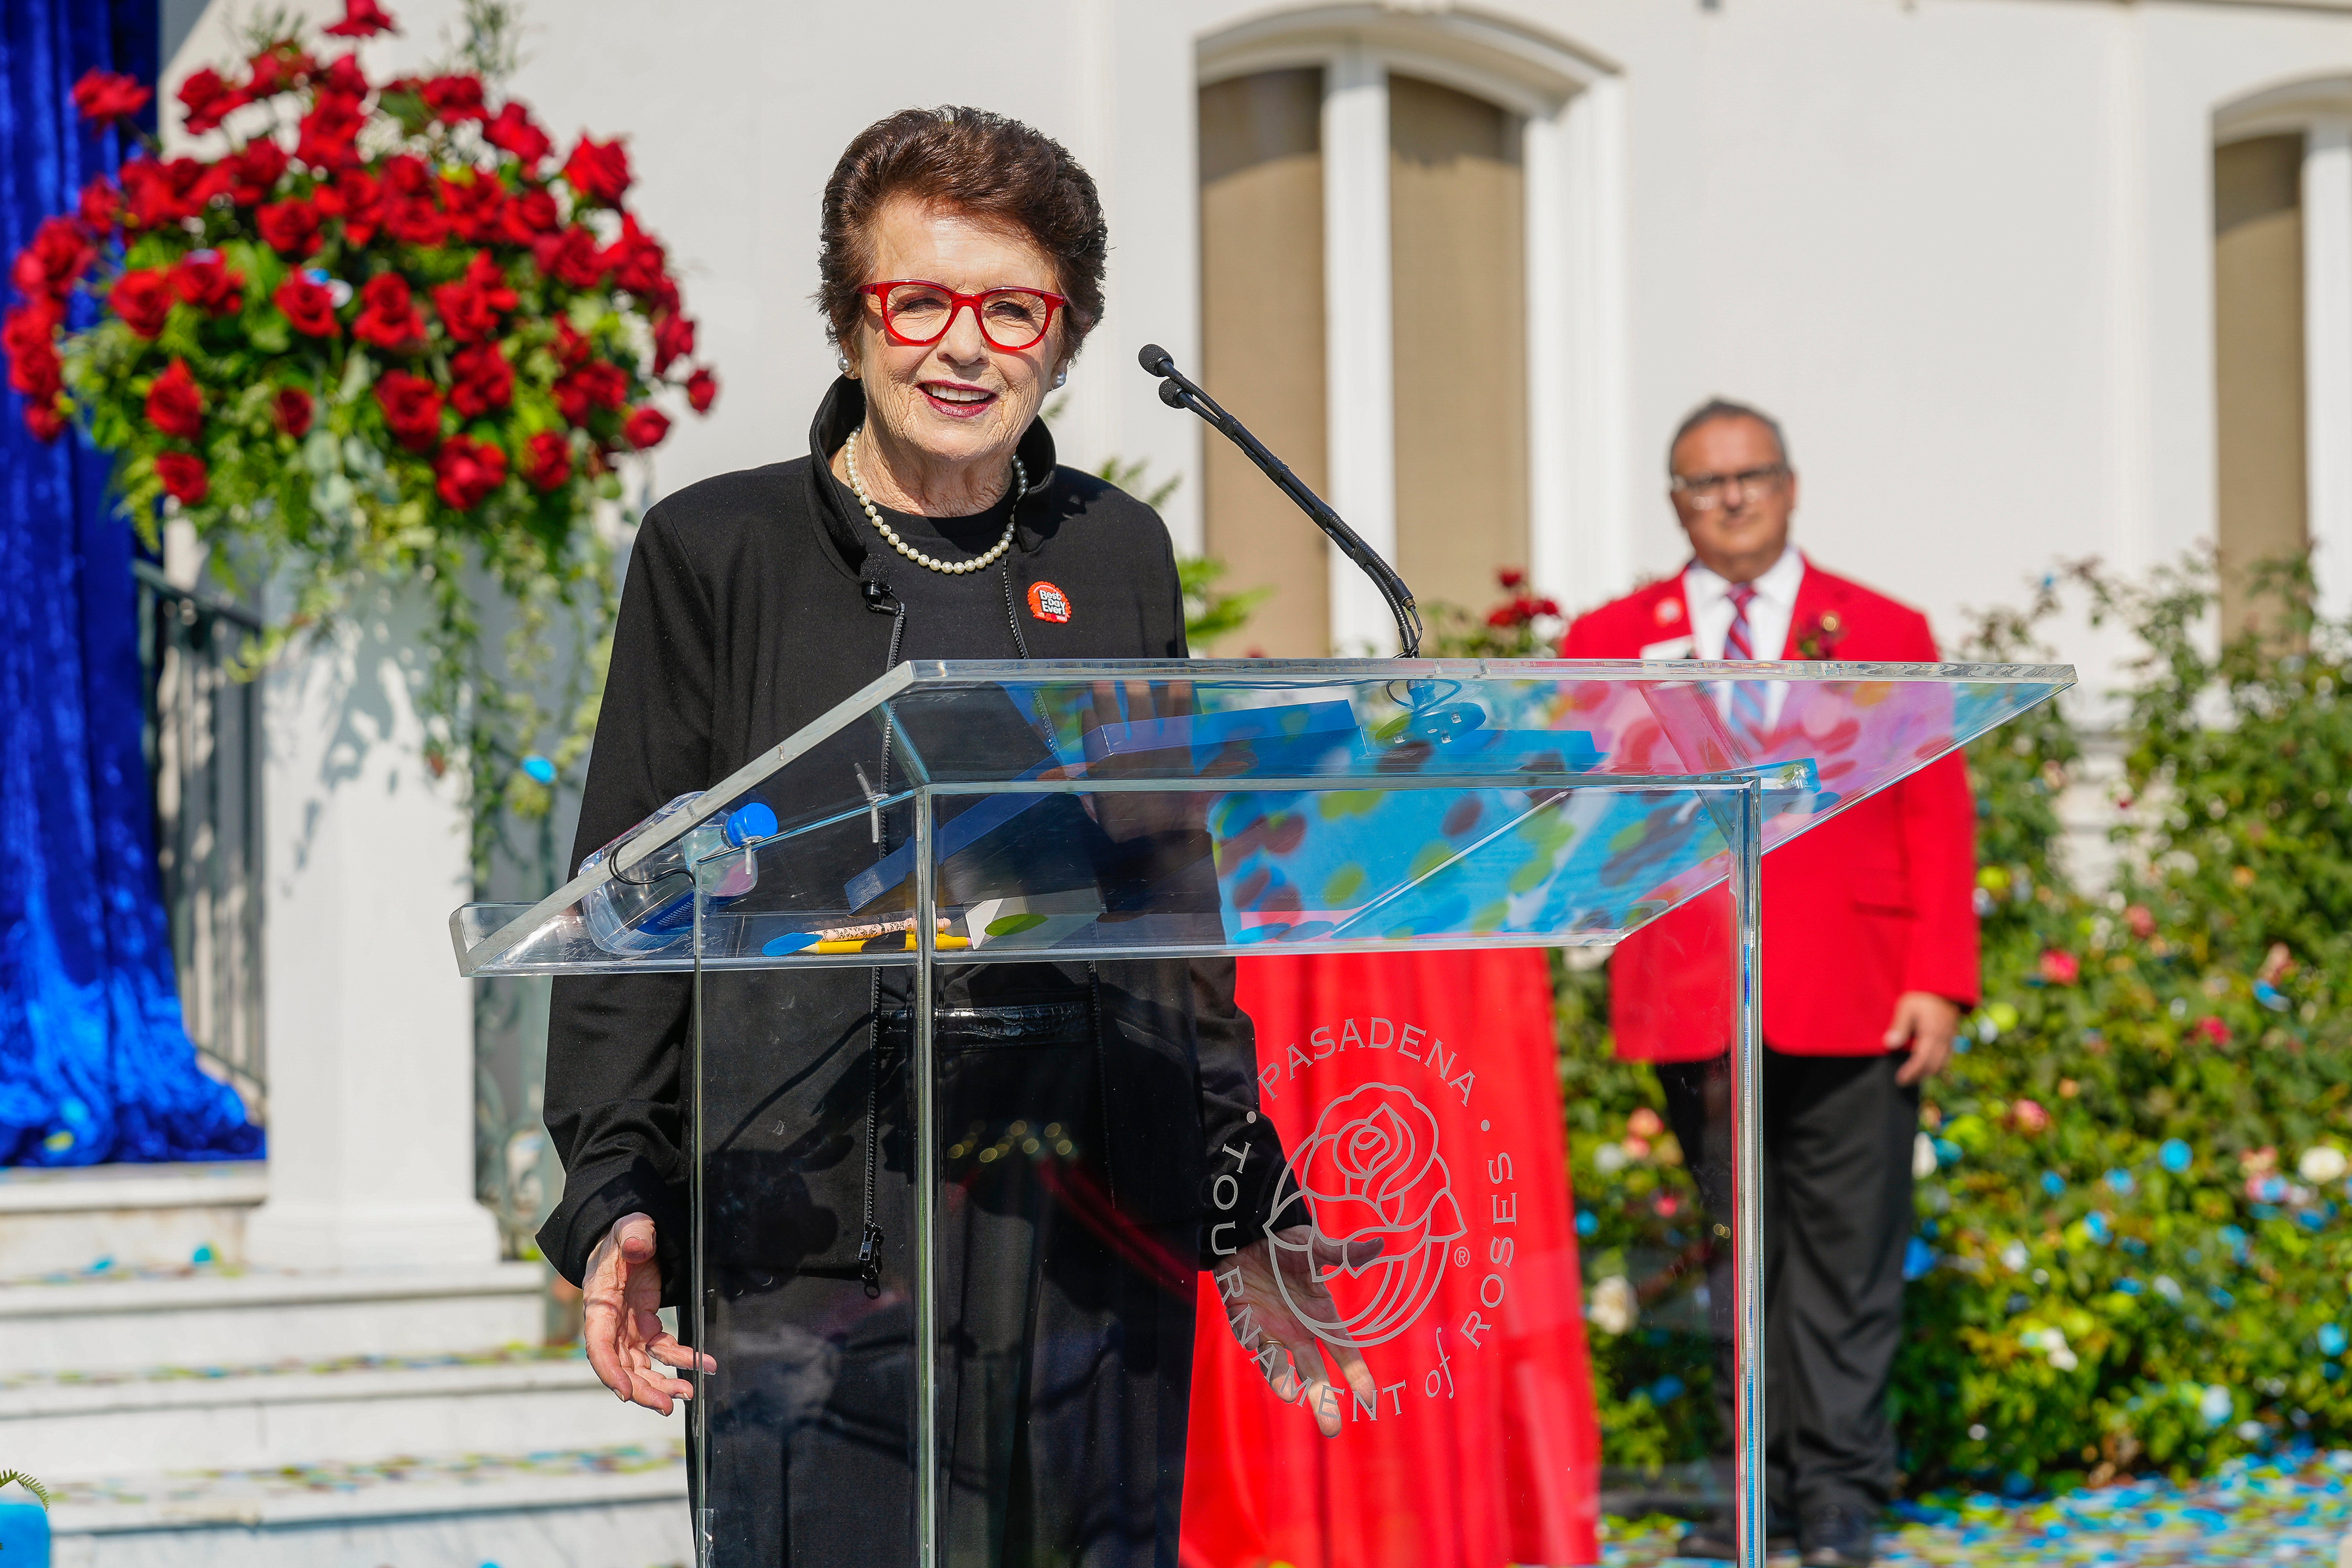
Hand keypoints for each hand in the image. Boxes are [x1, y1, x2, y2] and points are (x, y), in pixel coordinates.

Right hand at [582, 1212, 714, 1413]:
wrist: (630, 1237)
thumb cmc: (624, 1234)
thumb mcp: (628, 1228)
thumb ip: (633, 1235)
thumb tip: (636, 1247)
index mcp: (600, 1304)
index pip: (598, 1346)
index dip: (609, 1372)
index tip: (625, 1392)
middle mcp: (611, 1324)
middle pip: (621, 1367)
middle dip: (642, 1389)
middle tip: (668, 1405)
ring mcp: (628, 1329)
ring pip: (641, 1366)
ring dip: (662, 1383)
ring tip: (688, 1393)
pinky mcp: (646, 1326)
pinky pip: (662, 1350)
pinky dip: (681, 1360)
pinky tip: (703, 1364)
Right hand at [1078, 679, 1209, 838]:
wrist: (1163, 841)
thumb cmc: (1127, 830)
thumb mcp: (1099, 811)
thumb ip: (1084, 790)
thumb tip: (1068, 777)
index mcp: (1105, 769)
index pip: (1093, 737)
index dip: (1090, 721)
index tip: (1087, 710)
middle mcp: (1127, 755)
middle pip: (1114, 719)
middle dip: (1107, 699)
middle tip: (1102, 682)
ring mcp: (1154, 751)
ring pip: (1143, 715)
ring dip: (1138, 695)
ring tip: (1135, 679)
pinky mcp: (1178, 752)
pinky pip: (1178, 720)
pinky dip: (1180, 700)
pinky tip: (1179, 681)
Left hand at [1216, 1228, 1380, 1436]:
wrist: (1249, 1234)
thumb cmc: (1287, 1243)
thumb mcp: (1315, 1247)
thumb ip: (1343, 1253)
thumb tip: (1378, 1244)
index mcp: (1320, 1316)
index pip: (1343, 1350)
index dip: (1357, 1373)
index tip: (1370, 1399)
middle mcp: (1297, 1330)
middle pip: (1313, 1371)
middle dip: (1322, 1399)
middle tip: (1332, 1428)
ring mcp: (1269, 1328)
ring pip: (1277, 1363)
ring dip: (1281, 1378)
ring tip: (1289, 1392)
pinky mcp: (1243, 1318)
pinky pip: (1246, 1334)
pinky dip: (1250, 1338)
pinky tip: (1255, 1343)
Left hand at [1888, 991, 1961, 1084]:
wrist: (1943, 989)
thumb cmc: (1921, 997)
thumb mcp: (1906, 1007)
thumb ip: (1899, 1026)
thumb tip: (1889, 1044)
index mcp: (1932, 1032)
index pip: (1922, 1060)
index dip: (1911, 1072)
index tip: (1900, 1079)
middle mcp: (1944, 1039)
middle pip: (1933, 1066)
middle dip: (1918, 1076)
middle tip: (1903, 1081)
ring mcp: (1950, 1040)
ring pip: (1942, 1064)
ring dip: (1928, 1073)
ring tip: (1912, 1077)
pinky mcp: (1952, 1039)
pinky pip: (1947, 1058)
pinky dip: (1936, 1066)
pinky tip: (1925, 1067)